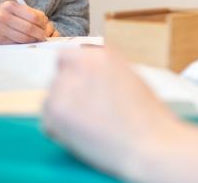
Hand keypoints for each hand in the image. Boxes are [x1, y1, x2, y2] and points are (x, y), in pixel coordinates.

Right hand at [0, 1, 53, 43]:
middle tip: (43, 36)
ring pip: (24, 37)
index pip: (34, 16)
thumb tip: (45, 22)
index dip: (43, 23)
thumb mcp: (10, 7)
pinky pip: (16, 43)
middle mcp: (4, 16)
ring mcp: (0, 28)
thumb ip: (26, 12)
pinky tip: (27, 41)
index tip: (45, 26)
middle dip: (40, 33)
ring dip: (34, 40)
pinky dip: (24, 43)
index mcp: (10, 5)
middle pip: (30, 27)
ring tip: (36, 39)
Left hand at [43, 48, 178, 176]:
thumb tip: (89, 81)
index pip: (70, 55)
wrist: (150, 144)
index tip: (82, 88)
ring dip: (63, 110)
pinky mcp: (55, 110)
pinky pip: (47, 120)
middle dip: (69, 91)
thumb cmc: (148, 118)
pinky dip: (59, 130)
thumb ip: (105, 73)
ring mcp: (64, 85)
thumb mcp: (130, 79)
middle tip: (87, 111)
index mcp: (102, 53)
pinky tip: (83, 135)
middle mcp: (80, 63)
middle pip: (59, 74)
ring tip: (90, 125)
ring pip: (51, 97)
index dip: (75, 73)